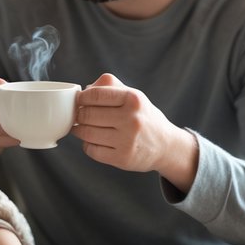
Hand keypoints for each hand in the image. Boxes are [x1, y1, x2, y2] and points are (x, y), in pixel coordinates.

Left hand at [72, 73, 198, 191]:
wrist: (166, 145)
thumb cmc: (143, 117)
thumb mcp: (133, 95)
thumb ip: (109, 86)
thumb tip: (84, 91)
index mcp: (133, 99)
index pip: (95, 95)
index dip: (81, 98)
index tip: (79, 101)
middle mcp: (131, 119)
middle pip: (88, 115)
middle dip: (78, 115)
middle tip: (78, 116)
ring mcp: (127, 140)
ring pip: (87, 133)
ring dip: (79, 130)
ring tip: (81, 127)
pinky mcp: (122, 158)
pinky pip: (92, 150)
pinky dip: (87, 145)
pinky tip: (93, 141)